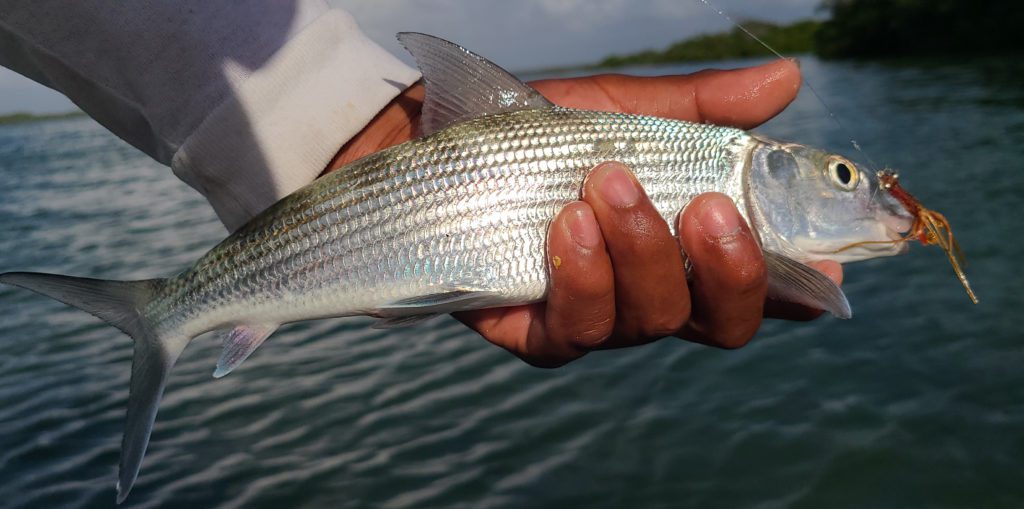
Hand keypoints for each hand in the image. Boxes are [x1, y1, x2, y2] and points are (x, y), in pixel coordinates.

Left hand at [325, 60, 841, 366]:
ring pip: (647, 323)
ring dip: (640, 254)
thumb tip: (790, 78)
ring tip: (607, 187)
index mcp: (679, 248)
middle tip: (704, 206)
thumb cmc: (533, 133)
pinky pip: (571, 334)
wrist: (432, 145)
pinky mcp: (529, 332)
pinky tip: (568, 227)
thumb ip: (703, 106)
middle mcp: (645, 293)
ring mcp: (590, 317)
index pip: (753, 285)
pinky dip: (581, 279)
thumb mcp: (623, 110)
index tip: (830, 261)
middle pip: (716, 320)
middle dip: (725, 268)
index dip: (796, 284)